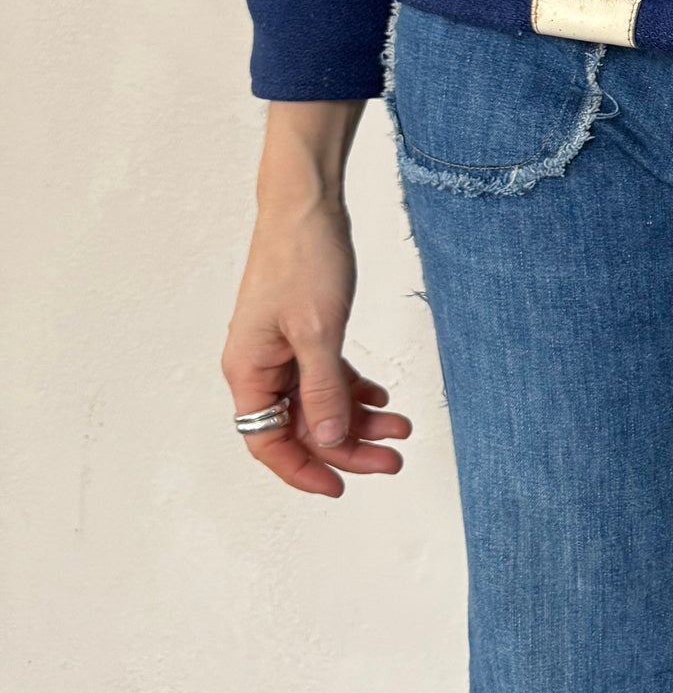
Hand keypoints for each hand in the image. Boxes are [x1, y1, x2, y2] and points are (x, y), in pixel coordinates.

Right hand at [221, 101, 410, 497]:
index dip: (304, 469)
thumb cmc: (303, 259)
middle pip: (302, 426)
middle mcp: (261, 365)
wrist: (307, 203)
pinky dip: (356, 389)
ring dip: (360, 418)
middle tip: (394, 458)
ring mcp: (283, 349)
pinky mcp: (305, 331)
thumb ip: (324, 391)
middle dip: (348, 446)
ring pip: (320, 402)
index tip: (341, 488)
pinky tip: (384, 397)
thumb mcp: (318, 332)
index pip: (268, 442)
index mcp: (249, 370)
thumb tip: (330, 442)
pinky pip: (328, 375)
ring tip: (403, 426)